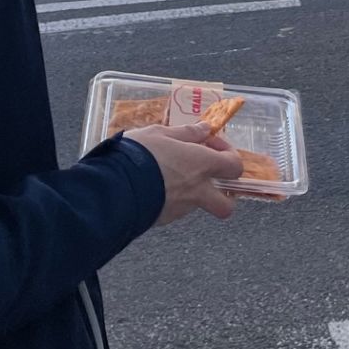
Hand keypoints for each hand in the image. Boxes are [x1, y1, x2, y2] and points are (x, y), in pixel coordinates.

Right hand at [125, 122, 244, 224]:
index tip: (210, 144)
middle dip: (223, 195)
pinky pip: (175, 210)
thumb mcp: (160, 133)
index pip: (235, 167)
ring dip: (191, 192)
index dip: (228, 154)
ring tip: (168, 174)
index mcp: (201, 165)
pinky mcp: (163, 219)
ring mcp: (181, 209)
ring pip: (198, 206)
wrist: (114, 187)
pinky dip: (171, 199)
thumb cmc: (139, 154)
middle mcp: (197, 191)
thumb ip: (186, 133)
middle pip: (226, 205)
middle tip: (207, 178)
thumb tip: (205, 129)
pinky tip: (154, 186)